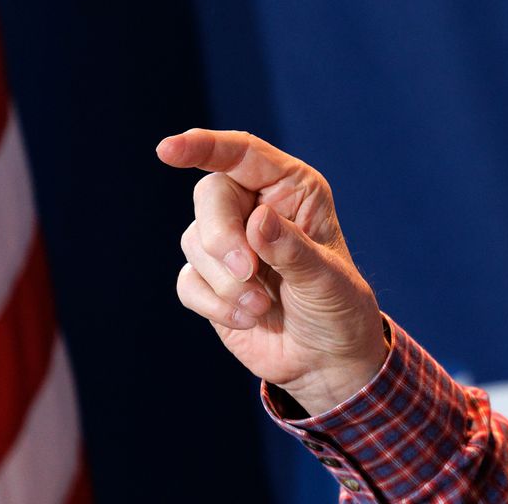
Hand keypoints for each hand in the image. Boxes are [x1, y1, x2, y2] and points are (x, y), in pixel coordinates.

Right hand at [158, 128, 388, 414]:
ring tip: (263, 305)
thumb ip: (292, 249)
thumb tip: (257, 219)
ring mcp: (230, 243)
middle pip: (210, 196)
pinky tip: (250, 317)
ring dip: (227, 282)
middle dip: (222, 237)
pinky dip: (216, 304)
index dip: (204, 146)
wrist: (326, 360)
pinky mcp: (210, 280)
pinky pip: (189, 281)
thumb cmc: (338, 308)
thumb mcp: (327, 279)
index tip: (169, 149)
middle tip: (249, 272)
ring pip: (195, 241)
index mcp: (292, 189)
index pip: (242, 154)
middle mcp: (257, 206)